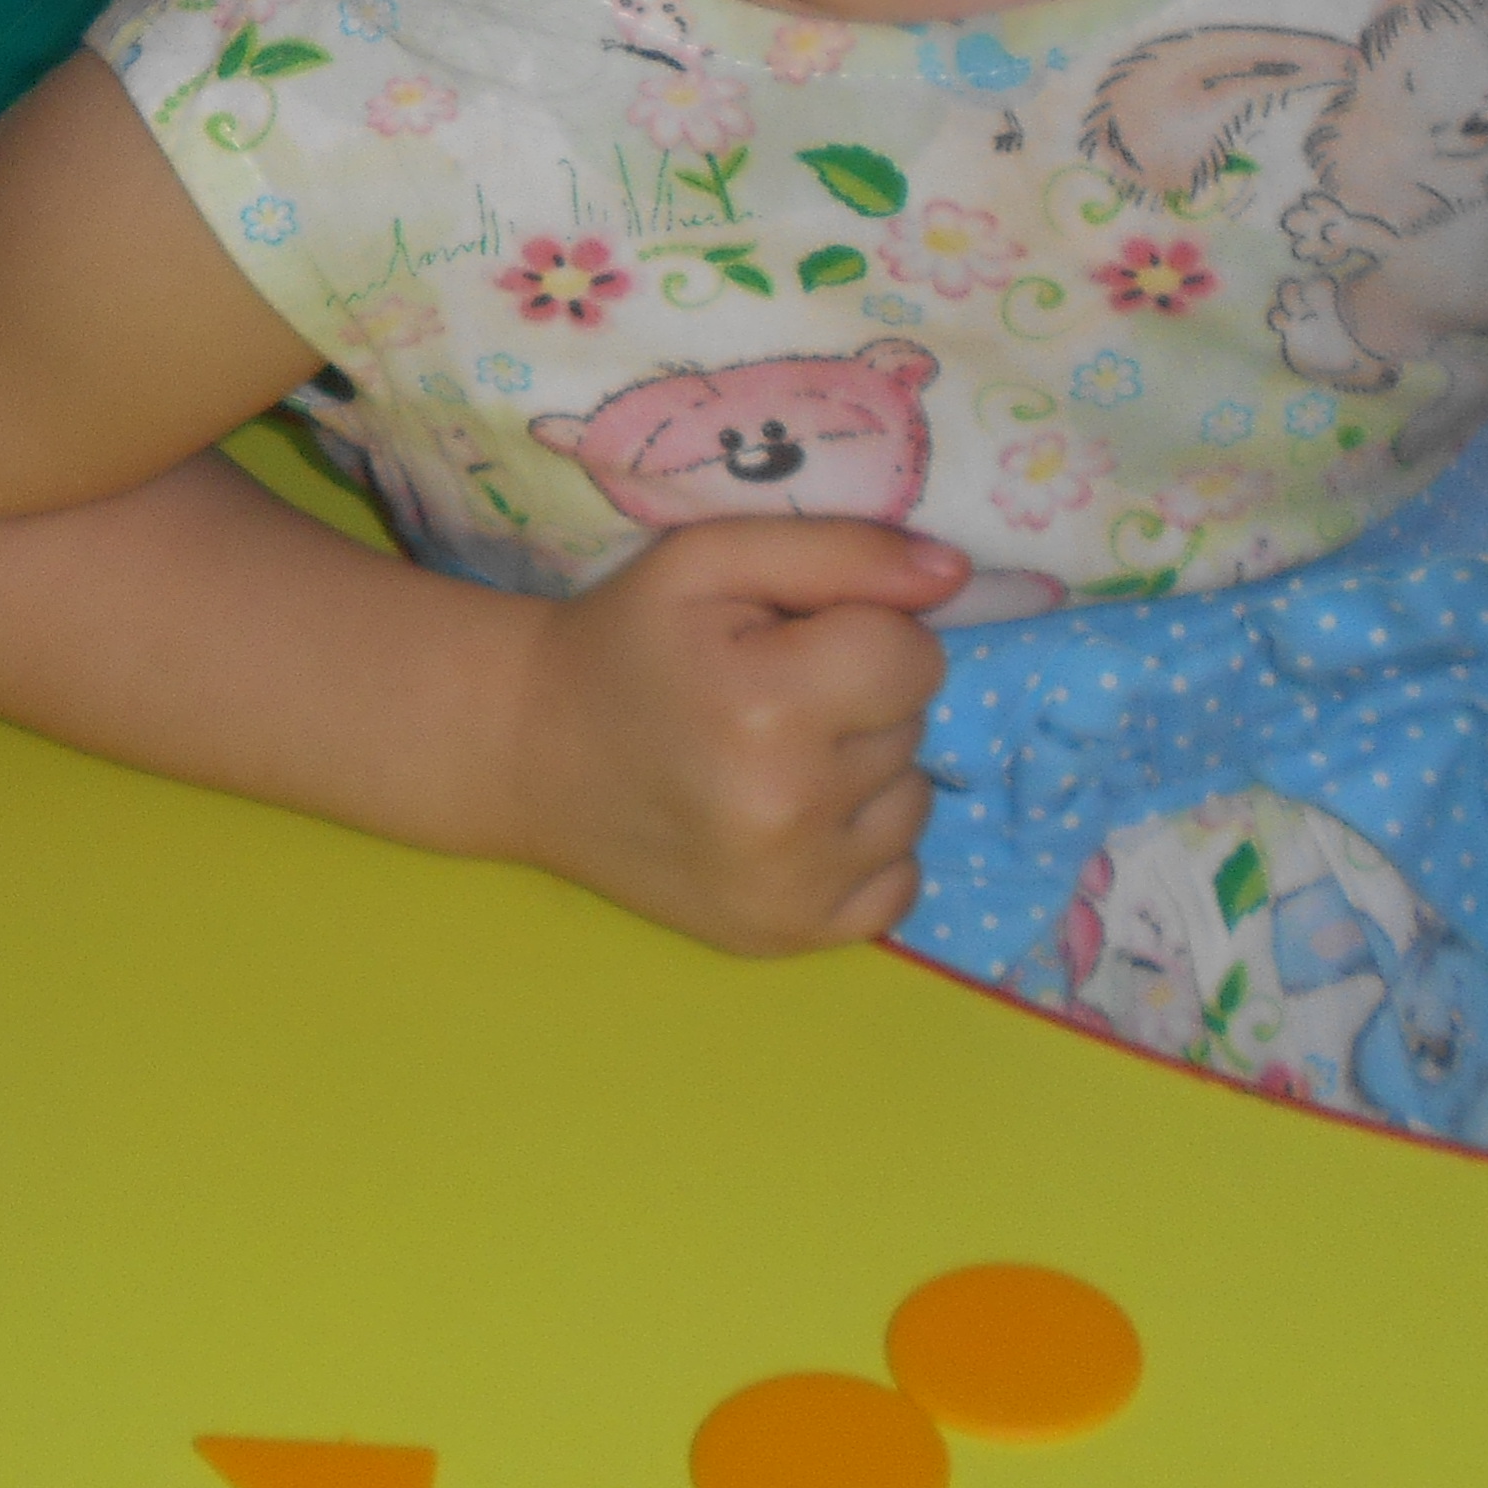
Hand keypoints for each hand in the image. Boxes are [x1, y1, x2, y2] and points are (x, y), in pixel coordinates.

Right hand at [505, 517, 974, 955]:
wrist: (531, 754)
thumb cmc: (627, 642)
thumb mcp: (711, 560)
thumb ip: (842, 551)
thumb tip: (956, 575)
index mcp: (767, 703)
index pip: (915, 655)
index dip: (863, 632)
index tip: (791, 641)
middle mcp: (787, 807)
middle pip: (913, 725)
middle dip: (857, 700)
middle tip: (766, 697)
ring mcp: (791, 886)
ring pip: (914, 801)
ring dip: (865, 774)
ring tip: (775, 758)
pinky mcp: (790, 936)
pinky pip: (902, 883)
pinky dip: (862, 848)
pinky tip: (793, 822)